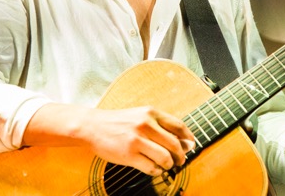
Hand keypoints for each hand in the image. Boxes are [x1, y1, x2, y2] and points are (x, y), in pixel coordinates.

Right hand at [23, 104, 194, 176]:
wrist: (93, 127)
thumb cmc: (119, 122)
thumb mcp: (141, 115)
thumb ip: (161, 125)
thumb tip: (185, 141)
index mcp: (151, 113)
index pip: (179, 126)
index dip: (188, 138)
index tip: (191, 146)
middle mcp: (146, 124)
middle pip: (175, 144)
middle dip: (181, 156)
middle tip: (180, 160)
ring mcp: (137, 140)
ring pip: (165, 157)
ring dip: (170, 165)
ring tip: (167, 165)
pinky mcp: (129, 155)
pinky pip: (151, 167)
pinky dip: (157, 171)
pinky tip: (154, 168)